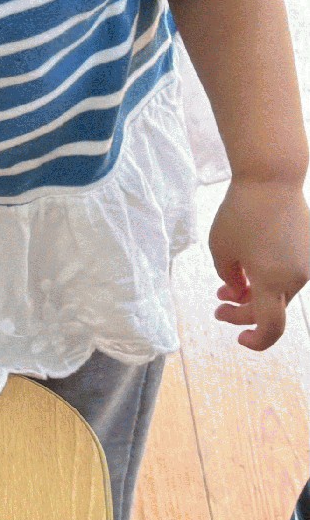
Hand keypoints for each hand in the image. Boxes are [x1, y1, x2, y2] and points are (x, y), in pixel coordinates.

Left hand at [208, 173, 309, 348]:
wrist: (272, 179)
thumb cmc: (241, 213)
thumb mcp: (221, 249)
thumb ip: (229, 279)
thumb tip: (240, 293)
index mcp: (273, 281)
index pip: (271, 326)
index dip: (257, 340)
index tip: (239, 338)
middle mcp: (297, 277)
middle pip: (272, 309)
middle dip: (243, 311)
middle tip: (218, 307)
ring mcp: (307, 264)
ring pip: (280, 291)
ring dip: (255, 293)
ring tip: (227, 283)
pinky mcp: (309, 251)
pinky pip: (289, 274)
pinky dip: (269, 278)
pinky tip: (249, 267)